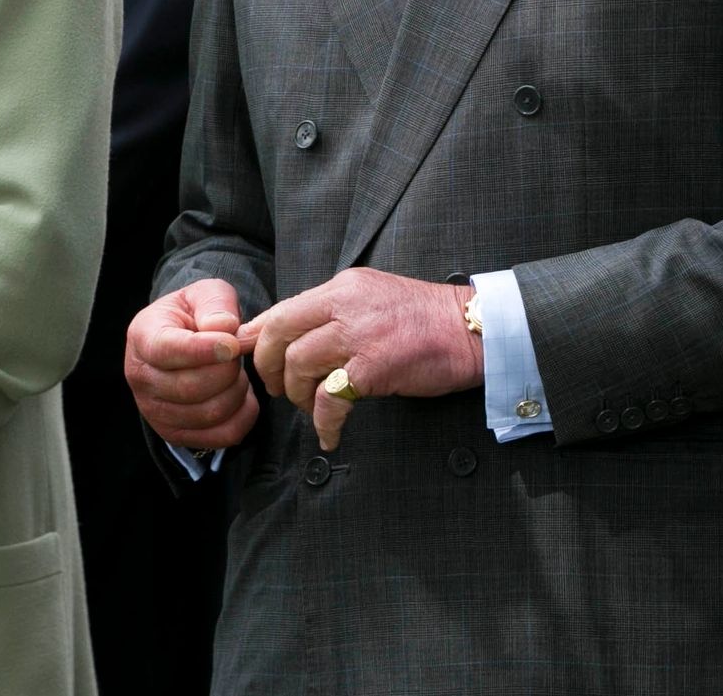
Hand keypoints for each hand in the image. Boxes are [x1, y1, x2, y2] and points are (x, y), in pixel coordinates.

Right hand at [126, 279, 259, 450]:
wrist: (184, 339)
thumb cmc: (195, 315)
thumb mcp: (206, 293)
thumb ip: (216, 304)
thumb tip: (224, 327)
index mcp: (142, 336)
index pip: (168, 350)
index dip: (204, 350)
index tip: (233, 344)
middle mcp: (139, 377)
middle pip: (191, 387)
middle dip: (228, 370)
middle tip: (237, 353)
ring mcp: (153, 410)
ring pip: (209, 413)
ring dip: (237, 391)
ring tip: (236, 372)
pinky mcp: (174, 433)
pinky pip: (222, 435)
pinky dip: (243, 416)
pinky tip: (241, 394)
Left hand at [244, 268, 482, 450]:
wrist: (472, 331)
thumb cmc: (424, 321)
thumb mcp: (372, 298)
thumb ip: (334, 312)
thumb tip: (293, 334)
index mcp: (342, 288)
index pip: (282, 309)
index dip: (258, 336)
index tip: (250, 356)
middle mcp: (344, 304)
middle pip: (279, 333)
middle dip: (268, 366)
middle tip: (277, 388)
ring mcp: (358, 334)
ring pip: (299, 365)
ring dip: (297, 395)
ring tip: (310, 408)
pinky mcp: (374, 366)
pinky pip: (331, 398)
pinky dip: (324, 421)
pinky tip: (329, 434)